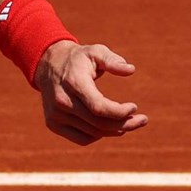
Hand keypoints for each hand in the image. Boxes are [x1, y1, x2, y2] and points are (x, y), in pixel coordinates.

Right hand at [33, 41, 148, 145]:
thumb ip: (113, 60)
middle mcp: (62, 101)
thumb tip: (130, 70)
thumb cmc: (78, 59)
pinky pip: (82, 139)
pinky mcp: (53, 124)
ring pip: (92, 133)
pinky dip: (99, 135)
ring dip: (115, 131)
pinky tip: (110, 127)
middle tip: (142, 120)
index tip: (134, 107)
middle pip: (98, 123)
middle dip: (125, 124)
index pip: (98, 107)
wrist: (48, 65)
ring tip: (131, 123)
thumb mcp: (96, 52)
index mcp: (73, 83)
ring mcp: (56, 115)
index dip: (119, 112)